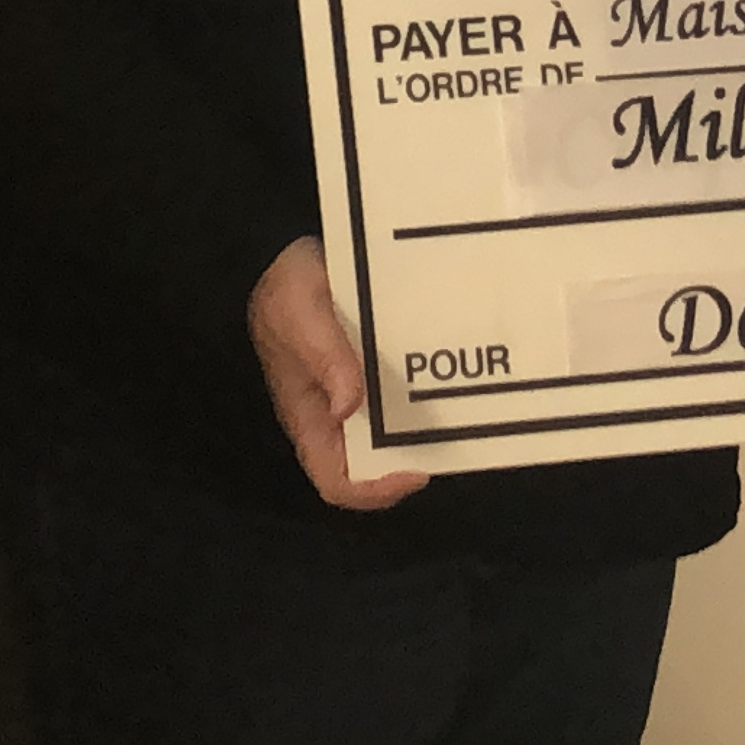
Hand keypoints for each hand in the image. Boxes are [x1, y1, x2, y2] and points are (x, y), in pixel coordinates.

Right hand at [249, 239, 427, 511]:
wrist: (284, 254)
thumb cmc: (286, 290)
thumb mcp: (302, 318)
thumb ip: (326, 359)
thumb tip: (348, 408)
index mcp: (309, 418)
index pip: (336, 482)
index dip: (374, 490)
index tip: (415, 469)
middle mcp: (333, 417)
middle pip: (374, 465)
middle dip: (412, 456)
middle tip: (452, 434)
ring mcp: (353, 395)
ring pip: (392, 431)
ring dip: (424, 424)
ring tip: (460, 404)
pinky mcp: (368, 370)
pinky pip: (399, 395)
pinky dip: (423, 390)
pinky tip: (447, 372)